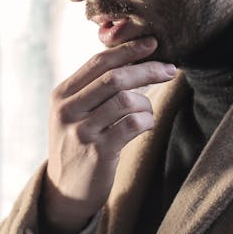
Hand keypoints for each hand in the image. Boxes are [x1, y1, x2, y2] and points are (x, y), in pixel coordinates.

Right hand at [42, 36, 175, 233]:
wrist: (65, 190)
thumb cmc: (78, 145)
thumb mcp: (74, 114)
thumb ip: (93, 89)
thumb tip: (132, 58)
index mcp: (62, 94)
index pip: (98, 62)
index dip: (128, 50)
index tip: (152, 43)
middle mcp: (68, 110)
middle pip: (115, 77)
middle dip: (147, 69)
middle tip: (170, 69)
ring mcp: (81, 131)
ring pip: (126, 100)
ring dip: (146, 103)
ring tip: (147, 112)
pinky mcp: (98, 152)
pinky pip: (133, 125)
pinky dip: (147, 121)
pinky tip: (145, 126)